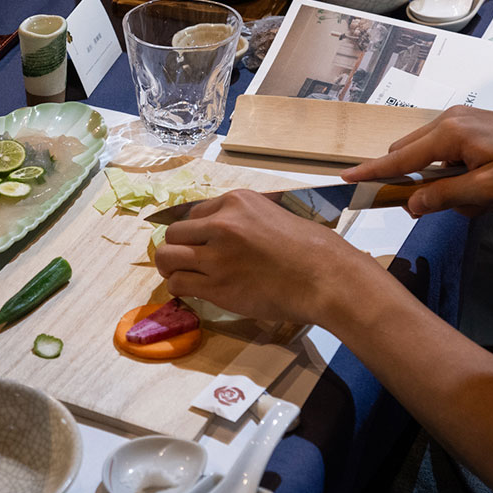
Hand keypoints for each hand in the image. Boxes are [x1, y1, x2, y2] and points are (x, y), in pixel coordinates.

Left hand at [154, 190, 393, 328]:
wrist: (325, 277)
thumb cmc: (312, 248)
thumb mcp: (274, 215)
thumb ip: (245, 221)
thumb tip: (224, 233)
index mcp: (236, 202)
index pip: (195, 213)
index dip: (196, 231)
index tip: (201, 244)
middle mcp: (221, 224)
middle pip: (175, 233)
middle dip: (177, 247)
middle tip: (185, 260)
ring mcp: (216, 256)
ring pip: (168, 257)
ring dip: (170, 267)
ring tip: (178, 274)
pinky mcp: (216, 286)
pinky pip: (178, 283)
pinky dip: (178, 287)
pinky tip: (189, 291)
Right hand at [341, 106, 492, 216]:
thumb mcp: (488, 191)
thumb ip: (445, 197)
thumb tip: (409, 204)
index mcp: (449, 134)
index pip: (399, 158)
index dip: (372, 171)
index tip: (345, 178)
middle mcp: (448, 120)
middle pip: (410, 155)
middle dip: (423, 185)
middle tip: (460, 203)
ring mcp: (460, 120)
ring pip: (430, 157)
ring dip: (445, 182)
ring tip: (484, 197)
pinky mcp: (472, 125)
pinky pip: (447, 154)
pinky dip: (458, 174)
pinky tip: (487, 186)